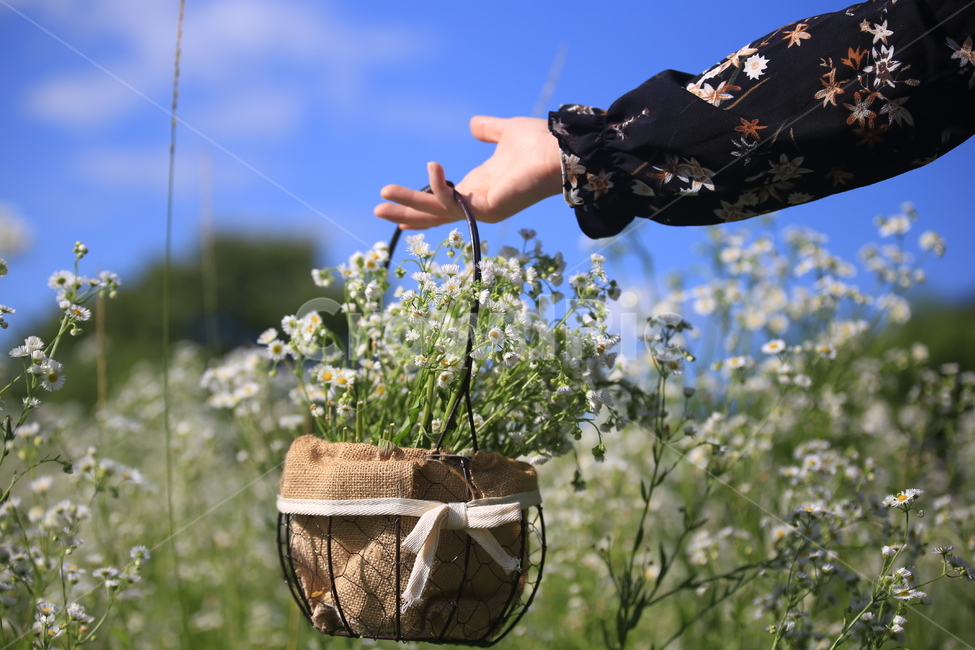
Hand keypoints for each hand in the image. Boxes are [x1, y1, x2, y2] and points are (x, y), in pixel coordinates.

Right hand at [374, 116, 563, 228]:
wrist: (562, 150)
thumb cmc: (540, 145)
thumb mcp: (506, 133)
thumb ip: (488, 130)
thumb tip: (473, 125)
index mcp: (479, 189)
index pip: (443, 203)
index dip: (419, 204)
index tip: (396, 210)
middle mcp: (477, 204)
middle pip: (433, 214)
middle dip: (405, 211)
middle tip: (377, 209)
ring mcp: (481, 209)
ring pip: (436, 212)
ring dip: (409, 204)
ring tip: (383, 194)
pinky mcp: (486, 208)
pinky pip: (453, 202)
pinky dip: (438, 188)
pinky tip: (431, 167)